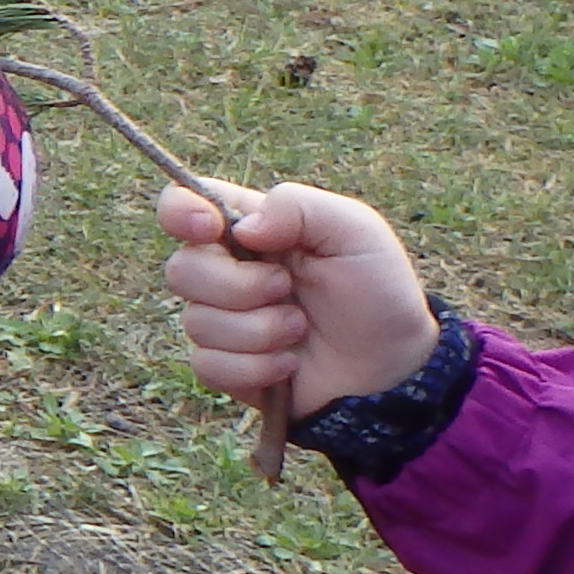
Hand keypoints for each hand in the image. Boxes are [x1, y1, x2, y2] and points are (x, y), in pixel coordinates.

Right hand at [158, 182, 440, 412]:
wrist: (394, 368)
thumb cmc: (378, 291)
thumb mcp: (354, 231)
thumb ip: (297, 206)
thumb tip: (240, 228)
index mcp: (249, 229)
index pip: (181, 204)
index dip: (180, 212)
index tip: (208, 229)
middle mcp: (226, 271)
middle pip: (181, 269)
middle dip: (239, 286)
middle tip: (287, 289)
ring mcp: (222, 321)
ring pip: (197, 322)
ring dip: (259, 330)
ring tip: (300, 330)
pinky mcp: (225, 366)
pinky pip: (208, 365)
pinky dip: (255, 366)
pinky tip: (287, 364)